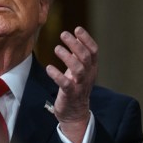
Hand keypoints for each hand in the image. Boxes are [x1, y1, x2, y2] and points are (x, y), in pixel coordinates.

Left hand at [46, 26, 97, 142]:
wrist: (75, 113)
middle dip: (75, 44)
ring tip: (57, 48)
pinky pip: (65, 84)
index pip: (93, 50)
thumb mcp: (79, 70)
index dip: (86, 39)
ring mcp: (80, 85)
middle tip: (64, 34)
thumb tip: (76, 36)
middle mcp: (88, 75)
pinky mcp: (70, 95)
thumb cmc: (75, 87)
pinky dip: (57, 75)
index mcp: (91, 68)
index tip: (77, 29)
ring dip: (67, 57)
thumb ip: (79, 54)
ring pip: (78, 69)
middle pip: (85, 57)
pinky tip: (49, 68)